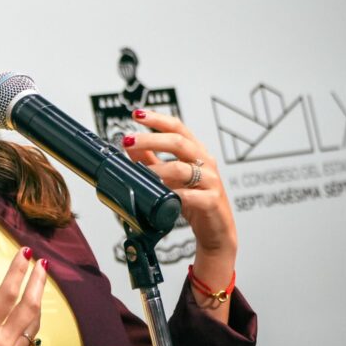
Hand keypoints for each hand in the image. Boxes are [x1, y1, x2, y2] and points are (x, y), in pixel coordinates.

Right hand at [0, 248, 47, 345]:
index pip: (7, 294)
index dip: (18, 271)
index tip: (25, 253)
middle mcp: (2, 344)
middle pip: (29, 307)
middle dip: (38, 282)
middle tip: (43, 263)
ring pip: (33, 325)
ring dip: (38, 301)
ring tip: (39, 284)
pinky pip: (28, 341)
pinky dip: (32, 322)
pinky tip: (29, 316)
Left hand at [122, 109, 236, 317]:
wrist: (216, 231)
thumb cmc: (195, 201)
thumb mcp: (171, 177)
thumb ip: (152, 160)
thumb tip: (130, 145)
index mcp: (196, 152)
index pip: (178, 127)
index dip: (157, 119)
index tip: (137, 114)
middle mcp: (205, 162)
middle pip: (179, 142)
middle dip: (150, 139)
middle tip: (129, 141)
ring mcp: (211, 181)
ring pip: (182, 168)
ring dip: (157, 169)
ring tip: (139, 172)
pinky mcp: (212, 202)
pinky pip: (191, 195)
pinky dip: (174, 194)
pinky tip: (162, 195)